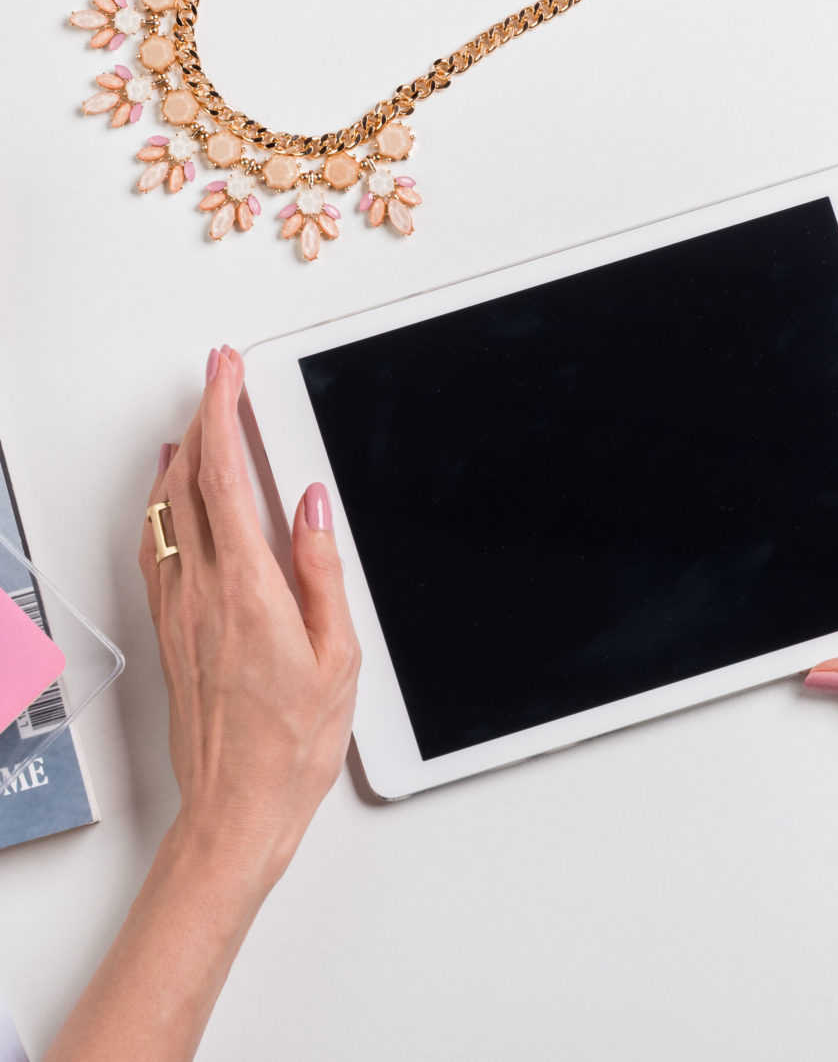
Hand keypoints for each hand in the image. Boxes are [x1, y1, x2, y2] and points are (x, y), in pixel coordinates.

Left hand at [138, 345, 360, 886]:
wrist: (236, 809)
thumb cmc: (291, 743)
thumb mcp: (338, 655)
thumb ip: (321, 569)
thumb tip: (309, 506)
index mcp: (249, 590)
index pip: (225, 478)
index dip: (223, 412)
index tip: (226, 372)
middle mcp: (202, 593)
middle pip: (187, 481)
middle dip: (202, 416)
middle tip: (219, 377)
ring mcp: (178, 611)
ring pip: (163, 511)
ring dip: (180, 456)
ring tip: (200, 422)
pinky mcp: (170, 631)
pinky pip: (156, 547)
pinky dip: (163, 504)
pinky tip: (171, 498)